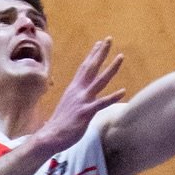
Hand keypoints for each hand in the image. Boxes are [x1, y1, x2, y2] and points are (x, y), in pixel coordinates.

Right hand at [37, 38, 126, 154]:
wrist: (50, 136)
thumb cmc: (60, 123)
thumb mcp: (69, 105)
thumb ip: (77, 98)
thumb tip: (81, 97)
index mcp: (74, 88)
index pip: (84, 67)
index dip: (93, 54)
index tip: (99, 43)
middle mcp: (78, 91)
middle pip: (91, 68)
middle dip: (101, 53)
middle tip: (109, 39)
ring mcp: (82, 100)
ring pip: (99, 80)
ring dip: (111, 68)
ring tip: (120, 56)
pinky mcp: (86, 112)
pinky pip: (101, 103)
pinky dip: (113, 97)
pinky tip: (123, 91)